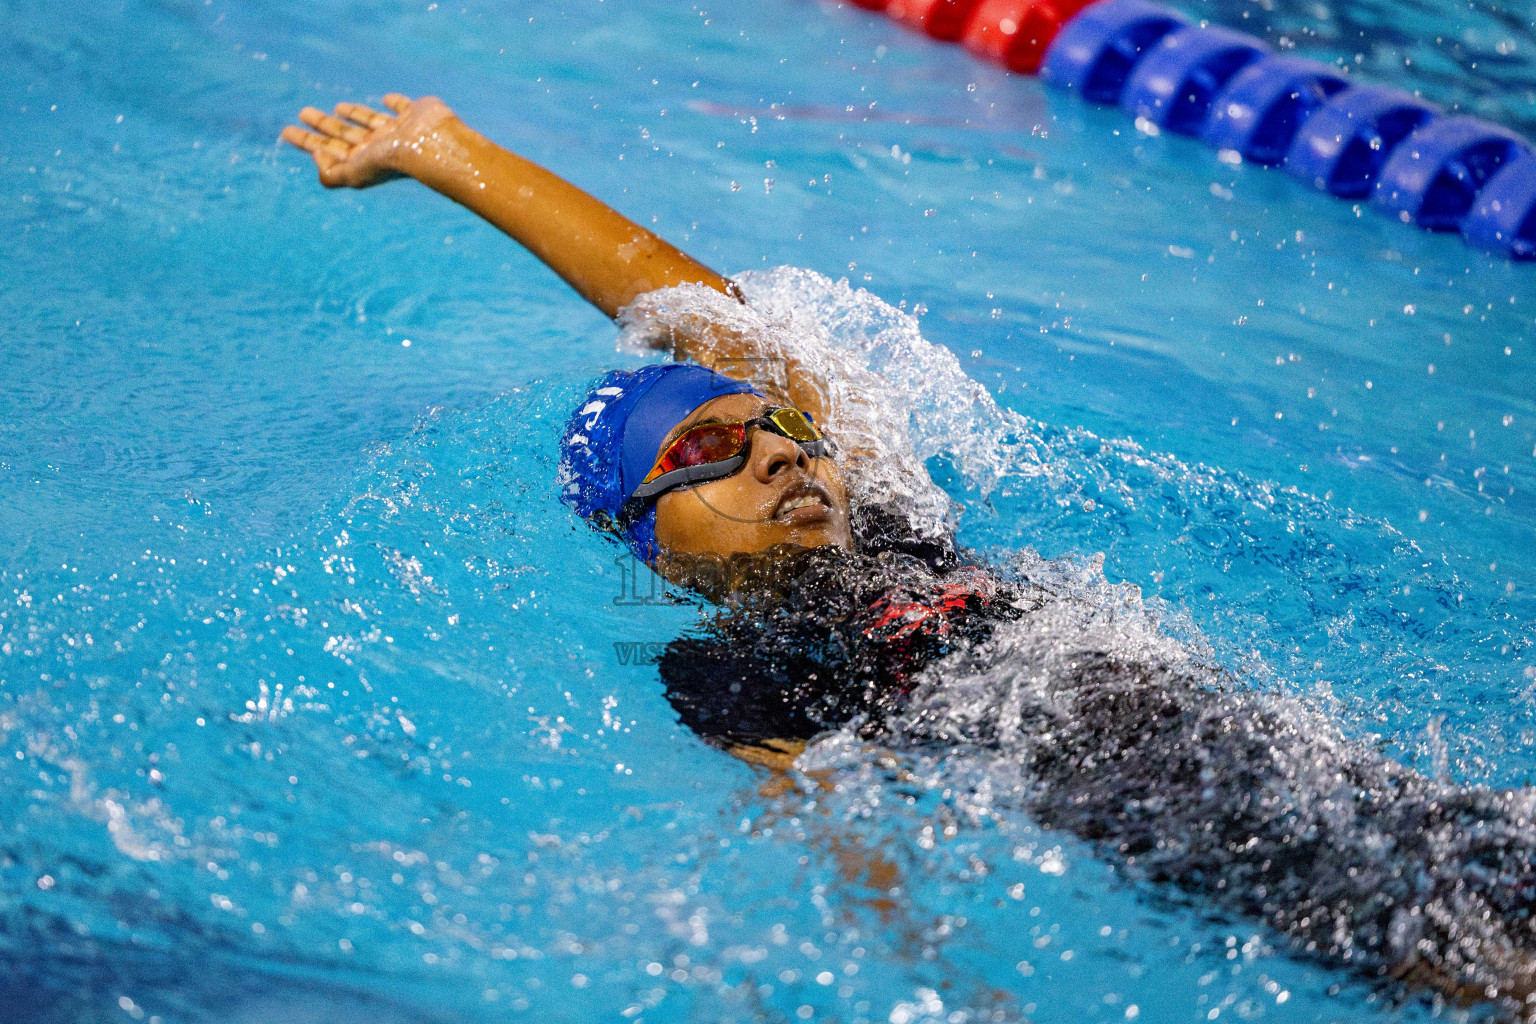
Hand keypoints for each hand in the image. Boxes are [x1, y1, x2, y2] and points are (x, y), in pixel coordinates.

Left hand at [279, 93, 455, 188]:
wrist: (429, 145)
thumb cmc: (392, 162)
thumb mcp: (352, 173)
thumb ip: (330, 172)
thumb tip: (317, 153)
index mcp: (364, 160)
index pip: (328, 149)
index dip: (306, 141)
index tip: (286, 131)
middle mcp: (379, 147)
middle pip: (344, 134)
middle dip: (323, 125)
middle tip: (303, 112)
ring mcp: (398, 130)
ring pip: (368, 120)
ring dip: (353, 114)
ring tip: (336, 108)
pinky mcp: (415, 113)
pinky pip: (401, 106)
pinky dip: (394, 102)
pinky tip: (385, 99)